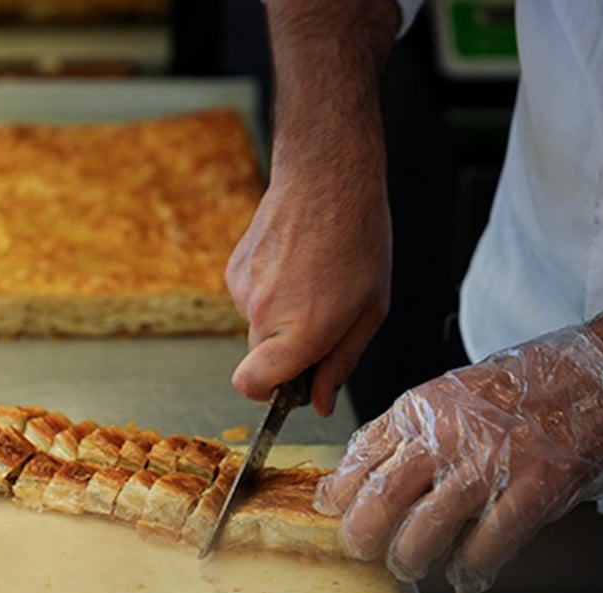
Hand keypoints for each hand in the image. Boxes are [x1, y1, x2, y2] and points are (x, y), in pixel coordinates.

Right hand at [224, 165, 391, 416]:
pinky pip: (250, 298)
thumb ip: (341, 363)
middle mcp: (264, 314)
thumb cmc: (357, 240)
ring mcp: (243, 290)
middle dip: (287, 351)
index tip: (290, 384)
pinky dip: (270, 290)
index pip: (252, 386)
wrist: (326, 179)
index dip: (267, 393)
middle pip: (260, 359)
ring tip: (313, 279)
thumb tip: (320, 403)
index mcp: (301, 331)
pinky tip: (295, 264)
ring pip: (258, 326)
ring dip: (281, 316)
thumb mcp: (369, 310)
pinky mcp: (233, 269)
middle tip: (324, 318)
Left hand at [313, 327, 602, 592]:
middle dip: (363, 534)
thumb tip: (353, 475)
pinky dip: (472, 564)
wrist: (589, 374)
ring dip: (410, 556)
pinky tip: (465, 571)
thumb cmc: (513, 390)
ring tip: (408, 565)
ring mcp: (492, 459)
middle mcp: (448, 433)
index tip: (331, 513)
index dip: (339, 493)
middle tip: (362, 550)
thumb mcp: (442, 395)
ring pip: (428, 525)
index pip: (361, 457)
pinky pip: (491, 538)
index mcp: (420, 409)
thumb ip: (402, 432)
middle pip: (383, 496)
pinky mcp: (535, 484)